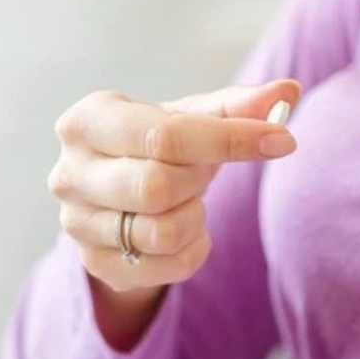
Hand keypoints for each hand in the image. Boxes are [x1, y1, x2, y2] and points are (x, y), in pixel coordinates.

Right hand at [47, 80, 300, 346]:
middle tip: (204, 172)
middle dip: (198, 181)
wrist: (119, 198)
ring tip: (191, 200)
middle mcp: (71, 173)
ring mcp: (77, 224)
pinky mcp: (96, 264)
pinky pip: (169, 266)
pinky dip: (195, 249)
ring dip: (196, 217)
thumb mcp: (191, 119)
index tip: (283, 140)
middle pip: (157, 187)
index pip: (164, 136)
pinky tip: (187, 230)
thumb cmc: (157, 146)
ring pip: (162, 232)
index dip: (231, 139)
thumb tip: (288, 92)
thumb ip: (239, 107)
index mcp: (88, 122)